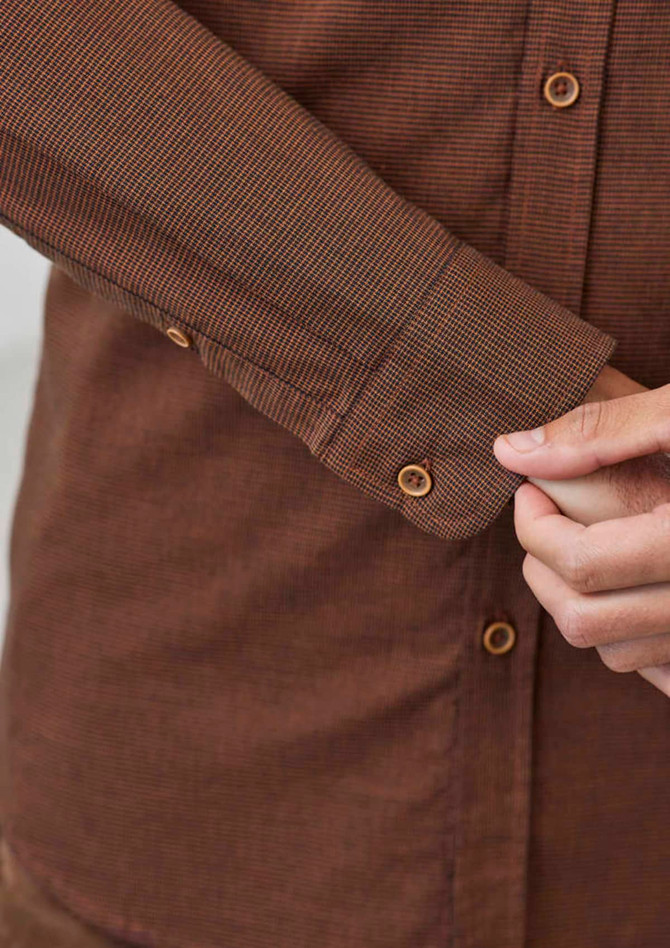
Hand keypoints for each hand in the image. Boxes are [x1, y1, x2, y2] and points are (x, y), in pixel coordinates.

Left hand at [492, 368, 669, 696]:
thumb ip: (606, 433)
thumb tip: (510, 449)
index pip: (579, 563)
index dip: (533, 525)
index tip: (528, 491)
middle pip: (585, 619)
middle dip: (542, 568)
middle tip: (540, 523)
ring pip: (617, 652)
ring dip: (580, 601)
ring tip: (583, 547)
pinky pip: (661, 671)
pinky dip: (633, 636)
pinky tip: (632, 587)